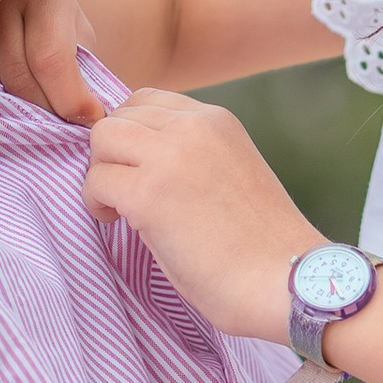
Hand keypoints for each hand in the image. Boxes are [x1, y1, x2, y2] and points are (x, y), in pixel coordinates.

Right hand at [0, 0, 103, 125]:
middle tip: (66, 124)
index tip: (90, 118)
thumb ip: (81, 67)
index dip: (70, 98)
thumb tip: (88, 115)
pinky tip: (16, 110)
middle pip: (19, 75)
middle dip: (47, 109)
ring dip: (23, 111)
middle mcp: (5, 2)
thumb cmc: (53, 13)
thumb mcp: (76, 30)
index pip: (51, 59)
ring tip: (45, 118)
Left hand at [80, 88, 313, 346]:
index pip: (148, 100)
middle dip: (113, 154)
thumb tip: (137, 159)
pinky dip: (98, 203)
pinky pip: (96, 182)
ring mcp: (169, 157)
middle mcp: (193, 126)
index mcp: (216, 120)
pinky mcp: (148, 194)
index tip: (140, 168)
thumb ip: (190, 154)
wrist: (285, 282)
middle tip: (125, 191)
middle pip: (119, 117)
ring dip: (103, 173)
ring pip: (102, 139)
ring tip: (121, 208)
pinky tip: (120, 224)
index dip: (134, 135)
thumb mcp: (229, 171)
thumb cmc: (261, 245)